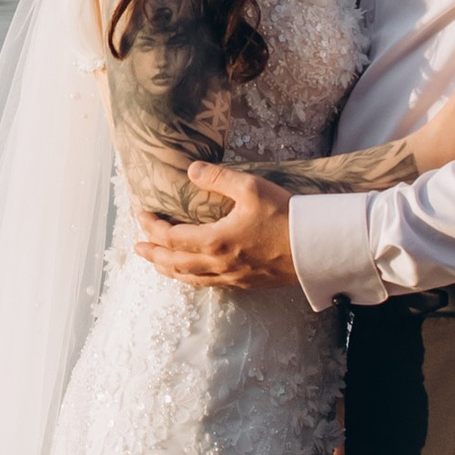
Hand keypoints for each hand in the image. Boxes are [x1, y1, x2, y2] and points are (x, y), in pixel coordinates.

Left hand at [134, 167, 297, 287]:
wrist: (316, 248)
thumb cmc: (286, 216)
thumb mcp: (252, 188)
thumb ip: (219, 178)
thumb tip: (191, 169)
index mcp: (215, 241)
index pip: (170, 236)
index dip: (151, 226)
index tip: (141, 214)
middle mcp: (218, 264)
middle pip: (174, 263)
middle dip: (153, 253)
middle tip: (137, 247)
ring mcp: (232, 277)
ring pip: (189, 279)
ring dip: (169, 269)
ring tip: (158, 263)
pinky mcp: (245, 284)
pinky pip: (209, 285)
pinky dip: (191, 279)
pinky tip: (193, 274)